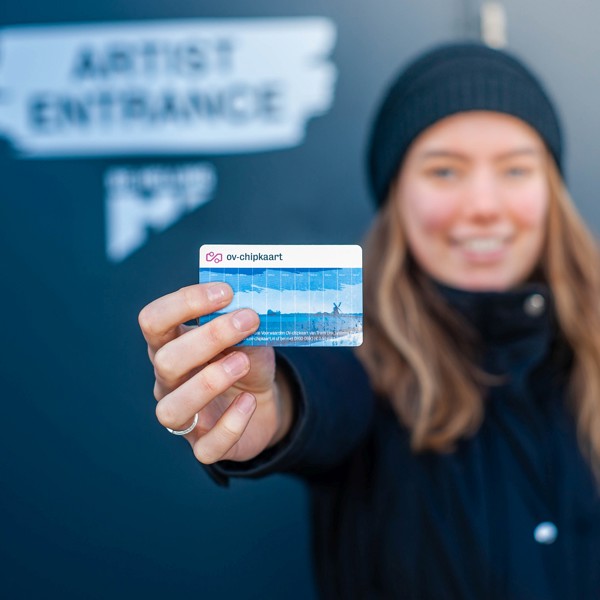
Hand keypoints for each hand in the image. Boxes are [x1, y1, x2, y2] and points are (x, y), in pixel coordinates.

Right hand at [138, 283, 293, 463]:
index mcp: (171, 346)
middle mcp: (168, 381)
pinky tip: (249, 402)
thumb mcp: (248, 337)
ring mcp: (183, 417)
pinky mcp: (204, 445)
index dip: (185, 303)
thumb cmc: (246, 361)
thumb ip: (243, 323)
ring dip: (209, 382)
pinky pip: (207, 446)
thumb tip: (247, 307)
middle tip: (247, 321)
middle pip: (165, 361)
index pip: (154, 320)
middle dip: (208, 338)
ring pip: (171, 409)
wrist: (264, 403)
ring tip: (242, 362)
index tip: (226, 291)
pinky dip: (231, 424)